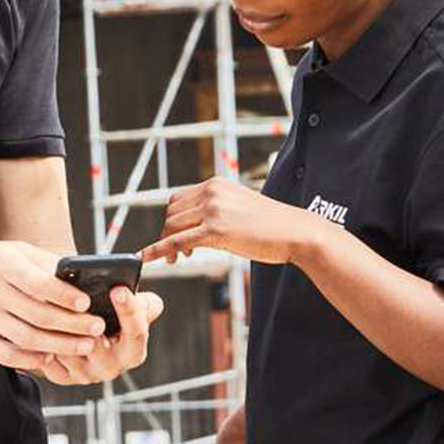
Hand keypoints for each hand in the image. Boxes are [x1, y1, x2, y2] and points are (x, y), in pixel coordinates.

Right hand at [0, 241, 104, 372]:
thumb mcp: (8, 250)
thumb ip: (40, 262)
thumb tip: (77, 273)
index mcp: (2, 266)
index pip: (37, 282)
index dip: (63, 294)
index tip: (86, 302)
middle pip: (38, 314)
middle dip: (72, 324)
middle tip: (97, 328)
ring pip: (27, 337)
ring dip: (59, 345)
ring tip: (84, 346)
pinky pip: (7, 354)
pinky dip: (30, 359)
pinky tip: (49, 358)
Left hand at [38, 287, 164, 384]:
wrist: (88, 340)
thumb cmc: (114, 318)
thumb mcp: (132, 307)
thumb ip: (141, 297)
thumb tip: (142, 272)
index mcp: (133, 350)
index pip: (136, 332)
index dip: (129, 310)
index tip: (118, 289)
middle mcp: (112, 366)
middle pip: (98, 347)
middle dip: (85, 325)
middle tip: (78, 305)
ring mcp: (86, 373)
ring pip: (69, 353)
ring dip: (59, 331)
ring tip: (49, 305)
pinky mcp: (63, 376)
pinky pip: (49, 361)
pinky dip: (43, 343)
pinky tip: (38, 323)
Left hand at [141, 178, 316, 266]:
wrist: (295, 231)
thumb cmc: (272, 225)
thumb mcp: (240, 207)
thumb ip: (218, 209)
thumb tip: (198, 225)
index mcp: (216, 184)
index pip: (178, 199)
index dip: (173, 220)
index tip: (177, 236)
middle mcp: (211, 192)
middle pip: (171, 213)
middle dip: (168, 233)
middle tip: (177, 254)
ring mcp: (213, 210)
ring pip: (171, 227)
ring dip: (168, 244)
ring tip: (179, 259)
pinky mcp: (216, 230)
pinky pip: (177, 241)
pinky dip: (157, 250)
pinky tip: (148, 259)